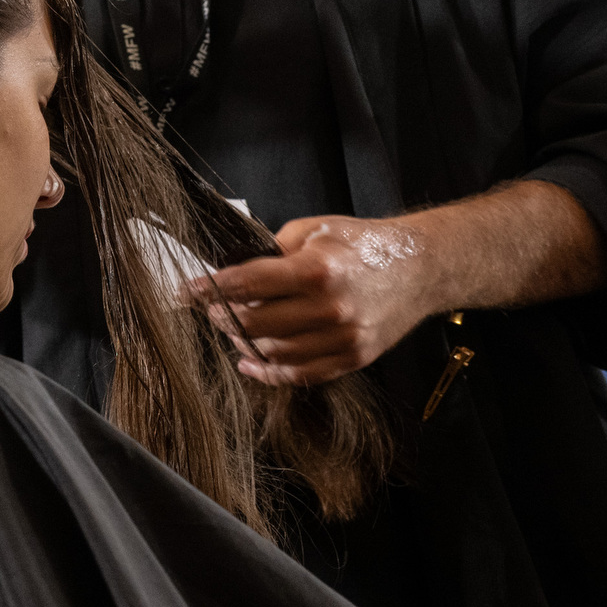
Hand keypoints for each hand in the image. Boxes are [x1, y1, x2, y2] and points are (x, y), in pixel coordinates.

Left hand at [196, 215, 434, 384]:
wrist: (423, 267)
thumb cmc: (364, 244)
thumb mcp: (314, 230)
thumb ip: (273, 251)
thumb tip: (232, 272)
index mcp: (316, 271)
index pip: (246, 284)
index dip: (208, 289)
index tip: (183, 292)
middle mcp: (330, 308)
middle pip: (254, 323)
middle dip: (222, 317)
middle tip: (211, 308)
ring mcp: (343, 339)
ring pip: (272, 353)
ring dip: (243, 343)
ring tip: (233, 328)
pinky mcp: (353, 359)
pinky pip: (300, 375)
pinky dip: (269, 372)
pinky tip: (249, 361)